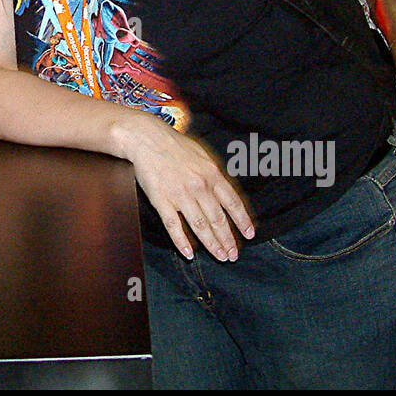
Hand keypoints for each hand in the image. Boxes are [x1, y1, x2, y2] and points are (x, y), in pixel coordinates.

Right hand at [118, 113, 254, 261]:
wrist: (146, 138)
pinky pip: (173, 225)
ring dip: (212, 244)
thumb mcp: (202, 155)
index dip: (242, 221)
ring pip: (200, 226)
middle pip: (218, 219)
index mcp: (211, 174)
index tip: (249, 235)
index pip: (232, 203)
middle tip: (233, 255)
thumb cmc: (174, 144)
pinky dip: (181, 241)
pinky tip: (188, 253)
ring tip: (220, 256)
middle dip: (228, 240)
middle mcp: (199, 186)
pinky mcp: (161, 200)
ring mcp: (180, 195)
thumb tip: (224, 192)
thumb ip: (214, 174)